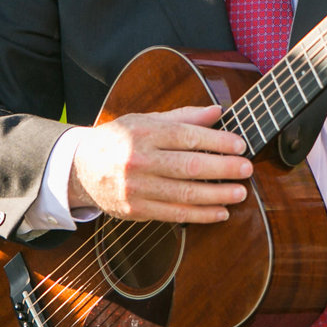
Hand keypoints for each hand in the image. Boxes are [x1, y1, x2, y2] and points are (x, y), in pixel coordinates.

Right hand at [67, 104, 251, 223]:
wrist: (80, 167)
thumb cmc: (119, 139)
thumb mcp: (146, 119)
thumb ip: (183, 116)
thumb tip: (218, 112)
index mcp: (144, 132)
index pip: (187, 136)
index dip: (217, 141)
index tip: (240, 145)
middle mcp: (139, 159)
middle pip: (189, 166)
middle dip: (223, 169)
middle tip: (247, 169)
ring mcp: (136, 187)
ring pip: (184, 194)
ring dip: (217, 195)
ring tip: (240, 192)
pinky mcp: (135, 210)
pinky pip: (174, 214)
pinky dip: (200, 215)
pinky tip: (220, 212)